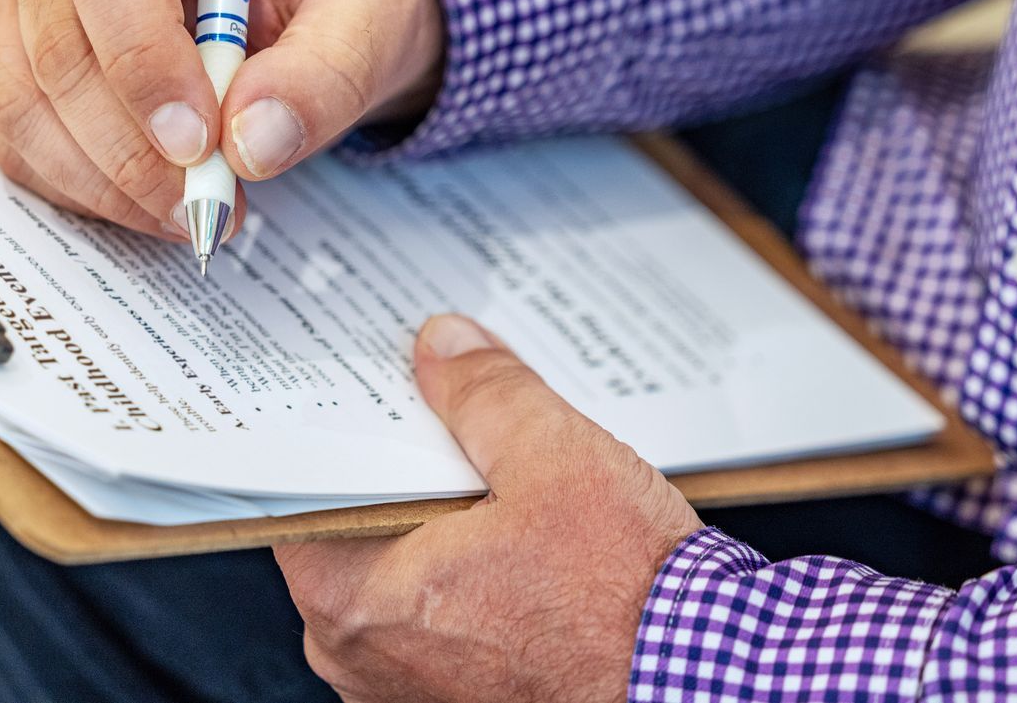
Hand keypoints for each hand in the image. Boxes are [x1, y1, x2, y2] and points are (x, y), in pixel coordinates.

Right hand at [0, 0, 443, 237]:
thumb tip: (254, 141)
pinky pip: (21, 137)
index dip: (143, 59)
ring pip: (27, 99)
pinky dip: (84, 188)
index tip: (199, 141)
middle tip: (210, 201)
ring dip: (107, 179)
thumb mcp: (369, 5)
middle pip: (59, 41)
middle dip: (132, 144)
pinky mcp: (18, 53)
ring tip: (197, 210)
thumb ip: (325, 69)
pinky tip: (154, 201)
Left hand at [276, 315, 702, 702]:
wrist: (706, 692)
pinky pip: (445, 622)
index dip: (346, 436)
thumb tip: (443, 348)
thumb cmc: (628, 605)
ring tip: (504, 478)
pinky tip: (529, 540)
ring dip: (445, 528)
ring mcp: (410, 694)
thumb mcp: (555, 460)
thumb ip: (484, 395)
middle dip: (404, 477)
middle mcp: (364, 660)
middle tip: (450, 420)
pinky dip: (474, 579)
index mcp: (356, 600)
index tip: (375, 396)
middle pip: (358, 533)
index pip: (309, 494)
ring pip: (404, 579)